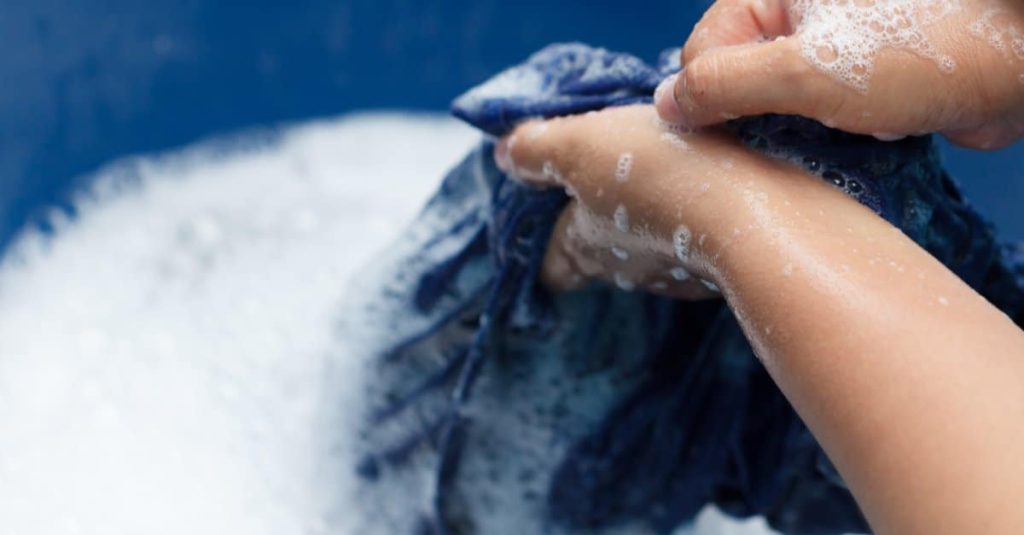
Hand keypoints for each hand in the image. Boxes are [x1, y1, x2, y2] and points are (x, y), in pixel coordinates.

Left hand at [494, 105, 818, 298]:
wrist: (755, 210)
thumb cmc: (655, 175)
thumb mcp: (579, 146)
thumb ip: (537, 149)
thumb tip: (505, 155)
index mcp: (584, 248)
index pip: (550, 268)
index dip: (540, 249)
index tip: (543, 225)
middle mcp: (628, 271)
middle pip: (601, 255)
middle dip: (599, 221)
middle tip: (607, 179)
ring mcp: (680, 273)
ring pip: (653, 246)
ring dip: (654, 215)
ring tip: (667, 172)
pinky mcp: (727, 264)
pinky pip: (702, 241)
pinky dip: (701, 217)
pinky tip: (714, 188)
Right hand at [656, 0, 1023, 148]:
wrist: (1020, 65)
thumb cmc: (919, 57)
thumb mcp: (806, 73)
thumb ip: (725, 85)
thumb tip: (664, 104)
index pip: (701, 55)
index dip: (709, 102)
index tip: (734, 139)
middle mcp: (793, 21)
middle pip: (734, 84)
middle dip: (752, 124)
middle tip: (783, 147)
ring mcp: (825, 53)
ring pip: (771, 109)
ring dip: (788, 139)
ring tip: (820, 147)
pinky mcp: (855, 85)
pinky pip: (811, 121)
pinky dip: (820, 143)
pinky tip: (843, 150)